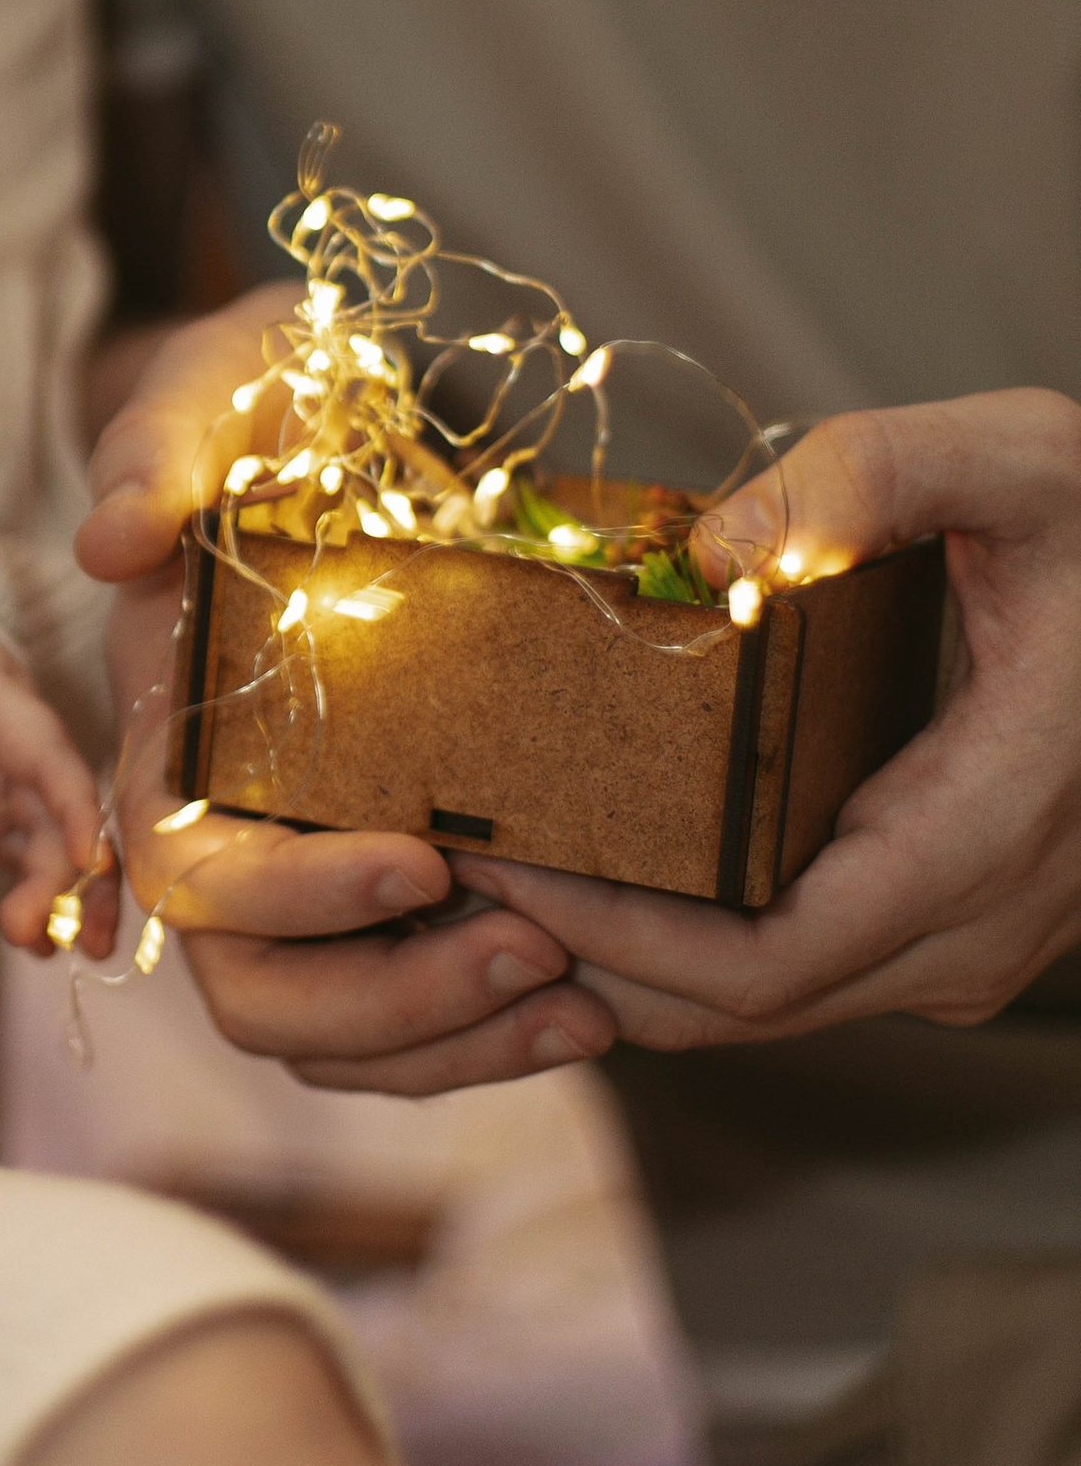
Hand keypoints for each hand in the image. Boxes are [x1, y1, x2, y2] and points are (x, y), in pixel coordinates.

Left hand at [0, 624, 103, 953]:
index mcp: (8, 714)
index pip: (52, 758)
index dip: (77, 807)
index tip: (89, 857)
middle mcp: (30, 761)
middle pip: (64, 819)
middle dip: (67, 878)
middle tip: (38, 931)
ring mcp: (22, 798)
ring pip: (65, 852)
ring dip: (72, 901)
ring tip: (58, 952)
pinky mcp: (8, 827)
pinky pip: (38, 869)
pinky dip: (46, 907)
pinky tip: (40, 948)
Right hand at [77, 288, 613, 1096]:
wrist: (324, 428)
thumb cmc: (262, 412)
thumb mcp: (210, 395)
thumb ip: (156, 448)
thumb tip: (114, 539)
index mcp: (165, 737)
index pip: (189, 872)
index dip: (295, 895)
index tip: (427, 852)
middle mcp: (223, 828)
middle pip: (257, 993)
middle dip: (393, 1000)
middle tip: (535, 950)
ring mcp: (303, 870)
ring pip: (334, 1033)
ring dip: (454, 1038)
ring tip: (580, 1006)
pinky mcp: (382, 890)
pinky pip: (406, 1017)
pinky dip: (484, 1033)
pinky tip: (589, 1002)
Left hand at [453, 393, 1080, 1050]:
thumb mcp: (1025, 458)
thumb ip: (877, 476)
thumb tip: (715, 549)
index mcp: (987, 832)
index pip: (766, 961)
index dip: (615, 937)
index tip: (498, 871)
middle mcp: (978, 925)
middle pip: (738, 1007)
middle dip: (582, 955)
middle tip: (443, 872)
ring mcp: (969, 939)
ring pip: (761, 1003)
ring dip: (621, 958)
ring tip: (487, 869)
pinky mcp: (946, 921)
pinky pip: (792, 965)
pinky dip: (680, 941)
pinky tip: (584, 865)